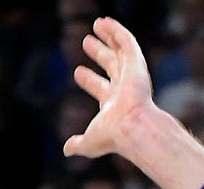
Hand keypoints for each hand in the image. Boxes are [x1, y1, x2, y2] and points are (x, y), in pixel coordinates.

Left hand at [63, 17, 156, 158]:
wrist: (131, 127)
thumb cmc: (111, 136)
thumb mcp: (89, 142)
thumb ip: (78, 144)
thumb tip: (66, 149)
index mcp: (113, 104)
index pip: (99, 88)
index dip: (88, 80)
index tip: (78, 72)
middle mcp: (124, 88)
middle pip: (110, 65)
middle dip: (98, 53)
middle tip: (86, 42)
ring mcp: (131, 74)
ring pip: (120, 50)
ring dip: (109, 36)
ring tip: (98, 24)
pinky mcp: (137, 63)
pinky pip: (127, 41)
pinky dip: (117, 31)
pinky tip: (106, 22)